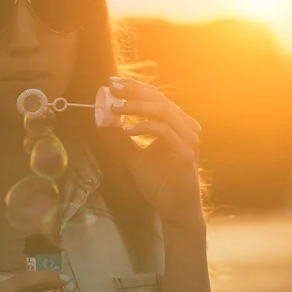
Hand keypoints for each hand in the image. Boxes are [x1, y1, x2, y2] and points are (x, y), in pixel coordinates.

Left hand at [107, 77, 204, 228]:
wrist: (175, 209)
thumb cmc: (160, 183)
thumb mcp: (135, 157)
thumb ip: (123, 140)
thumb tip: (102, 124)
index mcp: (177, 124)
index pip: (156, 97)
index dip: (135, 87)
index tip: (113, 83)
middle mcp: (186, 126)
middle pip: (159, 99)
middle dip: (133, 91)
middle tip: (112, 88)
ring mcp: (188, 138)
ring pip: (163, 110)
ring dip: (137, 106)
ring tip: (116, 108)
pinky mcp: (186, 152)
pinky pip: (164, 131)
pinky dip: (144, 127)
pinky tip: (127, 130)